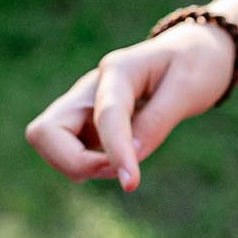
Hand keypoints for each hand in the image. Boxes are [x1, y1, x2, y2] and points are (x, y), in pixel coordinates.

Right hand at [26, 21, 237, 191]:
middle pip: (44, 133)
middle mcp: (89, 89)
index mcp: (117, 71)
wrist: (190, 53)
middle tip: (120, 171)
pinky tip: (119, 161)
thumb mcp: (187, 90)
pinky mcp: (85, 125)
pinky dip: (89, 167)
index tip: (132, 184)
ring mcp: (82, 107)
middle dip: (75, 163)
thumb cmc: (193, 66)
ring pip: (49, 146)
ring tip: (126, 165)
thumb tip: (133, 157)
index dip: (116, 152)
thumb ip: (157, 122)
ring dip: (82, 167)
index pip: (107, 116)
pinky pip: (70, 154)